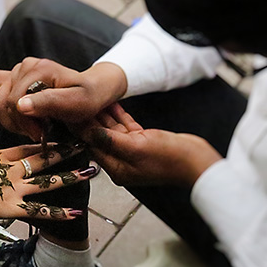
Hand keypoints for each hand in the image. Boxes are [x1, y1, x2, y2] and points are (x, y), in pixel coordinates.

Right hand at [0, 58, 126, 140]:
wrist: (93, 90)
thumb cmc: (88, 99)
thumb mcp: (76, 104)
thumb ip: (50, 103)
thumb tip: (21, 105)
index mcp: (39, 69)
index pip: (15, 100)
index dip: (25, 123)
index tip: (41, 136)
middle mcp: (26, 66)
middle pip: (3, 101)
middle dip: (17, 122)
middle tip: (37, 134)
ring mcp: (20, 70)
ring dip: (10, 118)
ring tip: (30, 127)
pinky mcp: (16, 75)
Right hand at [0, 143, 96, 240]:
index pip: (26, 146)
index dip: (43, 141)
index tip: (59, 136)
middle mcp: (11, 170)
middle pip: (43, 158)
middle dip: (65, 151)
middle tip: (84, 143)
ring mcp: (15, 188)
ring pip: (49, 181)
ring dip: (71, 177)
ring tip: (91, 172)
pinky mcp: (13, 207)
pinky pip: (40, 212)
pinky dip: (59, 213)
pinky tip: (77, 212)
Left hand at [80, 104, 221, 188]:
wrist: (197, 161)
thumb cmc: (170, 158)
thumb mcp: (136, 147)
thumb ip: (110, 140)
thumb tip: (87, 133)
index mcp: (116, 168)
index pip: (92, 146)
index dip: (81, 129)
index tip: (70, 114)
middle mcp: (122, 160)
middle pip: (100, 136)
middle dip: (89, 119)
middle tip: (77, 102)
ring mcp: (132, 150)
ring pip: (112, 129)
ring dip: (103, 114)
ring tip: (91, 98)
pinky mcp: (143, 141)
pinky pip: (126, 126)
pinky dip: (119, 114)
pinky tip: (111, 102)